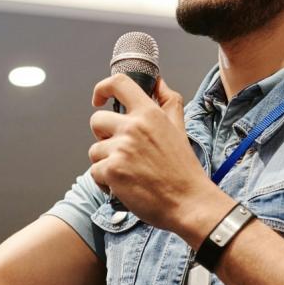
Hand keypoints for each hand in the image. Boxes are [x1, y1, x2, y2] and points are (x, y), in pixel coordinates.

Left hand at [88, 74, 215, 231]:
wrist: (188, 201)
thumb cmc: (183, 169)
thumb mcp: (179, 128)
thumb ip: (168, 101)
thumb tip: (159, 82)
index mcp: (149, 113)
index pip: (119, 83)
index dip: (103, 88)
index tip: (99, 98)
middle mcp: (133, 127)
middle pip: (97, 120)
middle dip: (103, 136)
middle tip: (120, 150)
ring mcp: (121, 148)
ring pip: (94, 150)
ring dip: (105, 162)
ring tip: (127, 172)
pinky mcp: (112, 170)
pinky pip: (94, 171)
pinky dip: (105, 182)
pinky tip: (123, 186)